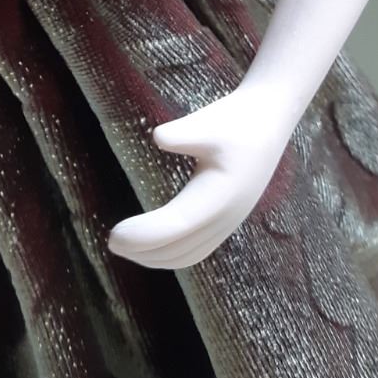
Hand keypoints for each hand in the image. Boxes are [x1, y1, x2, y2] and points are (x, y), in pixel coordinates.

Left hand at [106, 88, 294, 270]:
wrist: (267, 122)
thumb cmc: (234, 120)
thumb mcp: (208, 122)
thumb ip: (183, 132)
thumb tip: (159, 138)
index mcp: (218, 196)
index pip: (175, 226)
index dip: (143, 235)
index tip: (113, 235)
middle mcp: (225, 217)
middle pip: (180, 249)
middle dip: (143, 251)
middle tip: (110, 241)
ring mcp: (228, 222)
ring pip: (189, 254)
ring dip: (157, 258)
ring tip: (126, 248)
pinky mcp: (227, 220)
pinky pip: (198, 249)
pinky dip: (173, 254)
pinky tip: (153, 246)